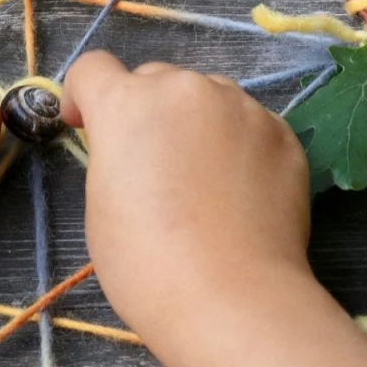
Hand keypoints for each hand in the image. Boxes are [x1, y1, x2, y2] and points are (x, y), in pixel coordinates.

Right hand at [61, 50, 311, 329]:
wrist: (231, 298)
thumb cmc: (145, 262)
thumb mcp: (101, 203)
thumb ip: (115, 155)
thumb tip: (139, 151)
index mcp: (127, 104)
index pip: (92, 68)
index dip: (84, 96)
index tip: (86, 126)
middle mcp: (184, 89)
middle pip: (154, 80)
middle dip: (146, 111)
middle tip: (153, 166)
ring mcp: (240, 106)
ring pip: (207, 98)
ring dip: (196, 123)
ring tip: (204, 180)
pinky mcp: (282, 132)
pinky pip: (248, 124)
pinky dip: (238, 146)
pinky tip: (240, 194)